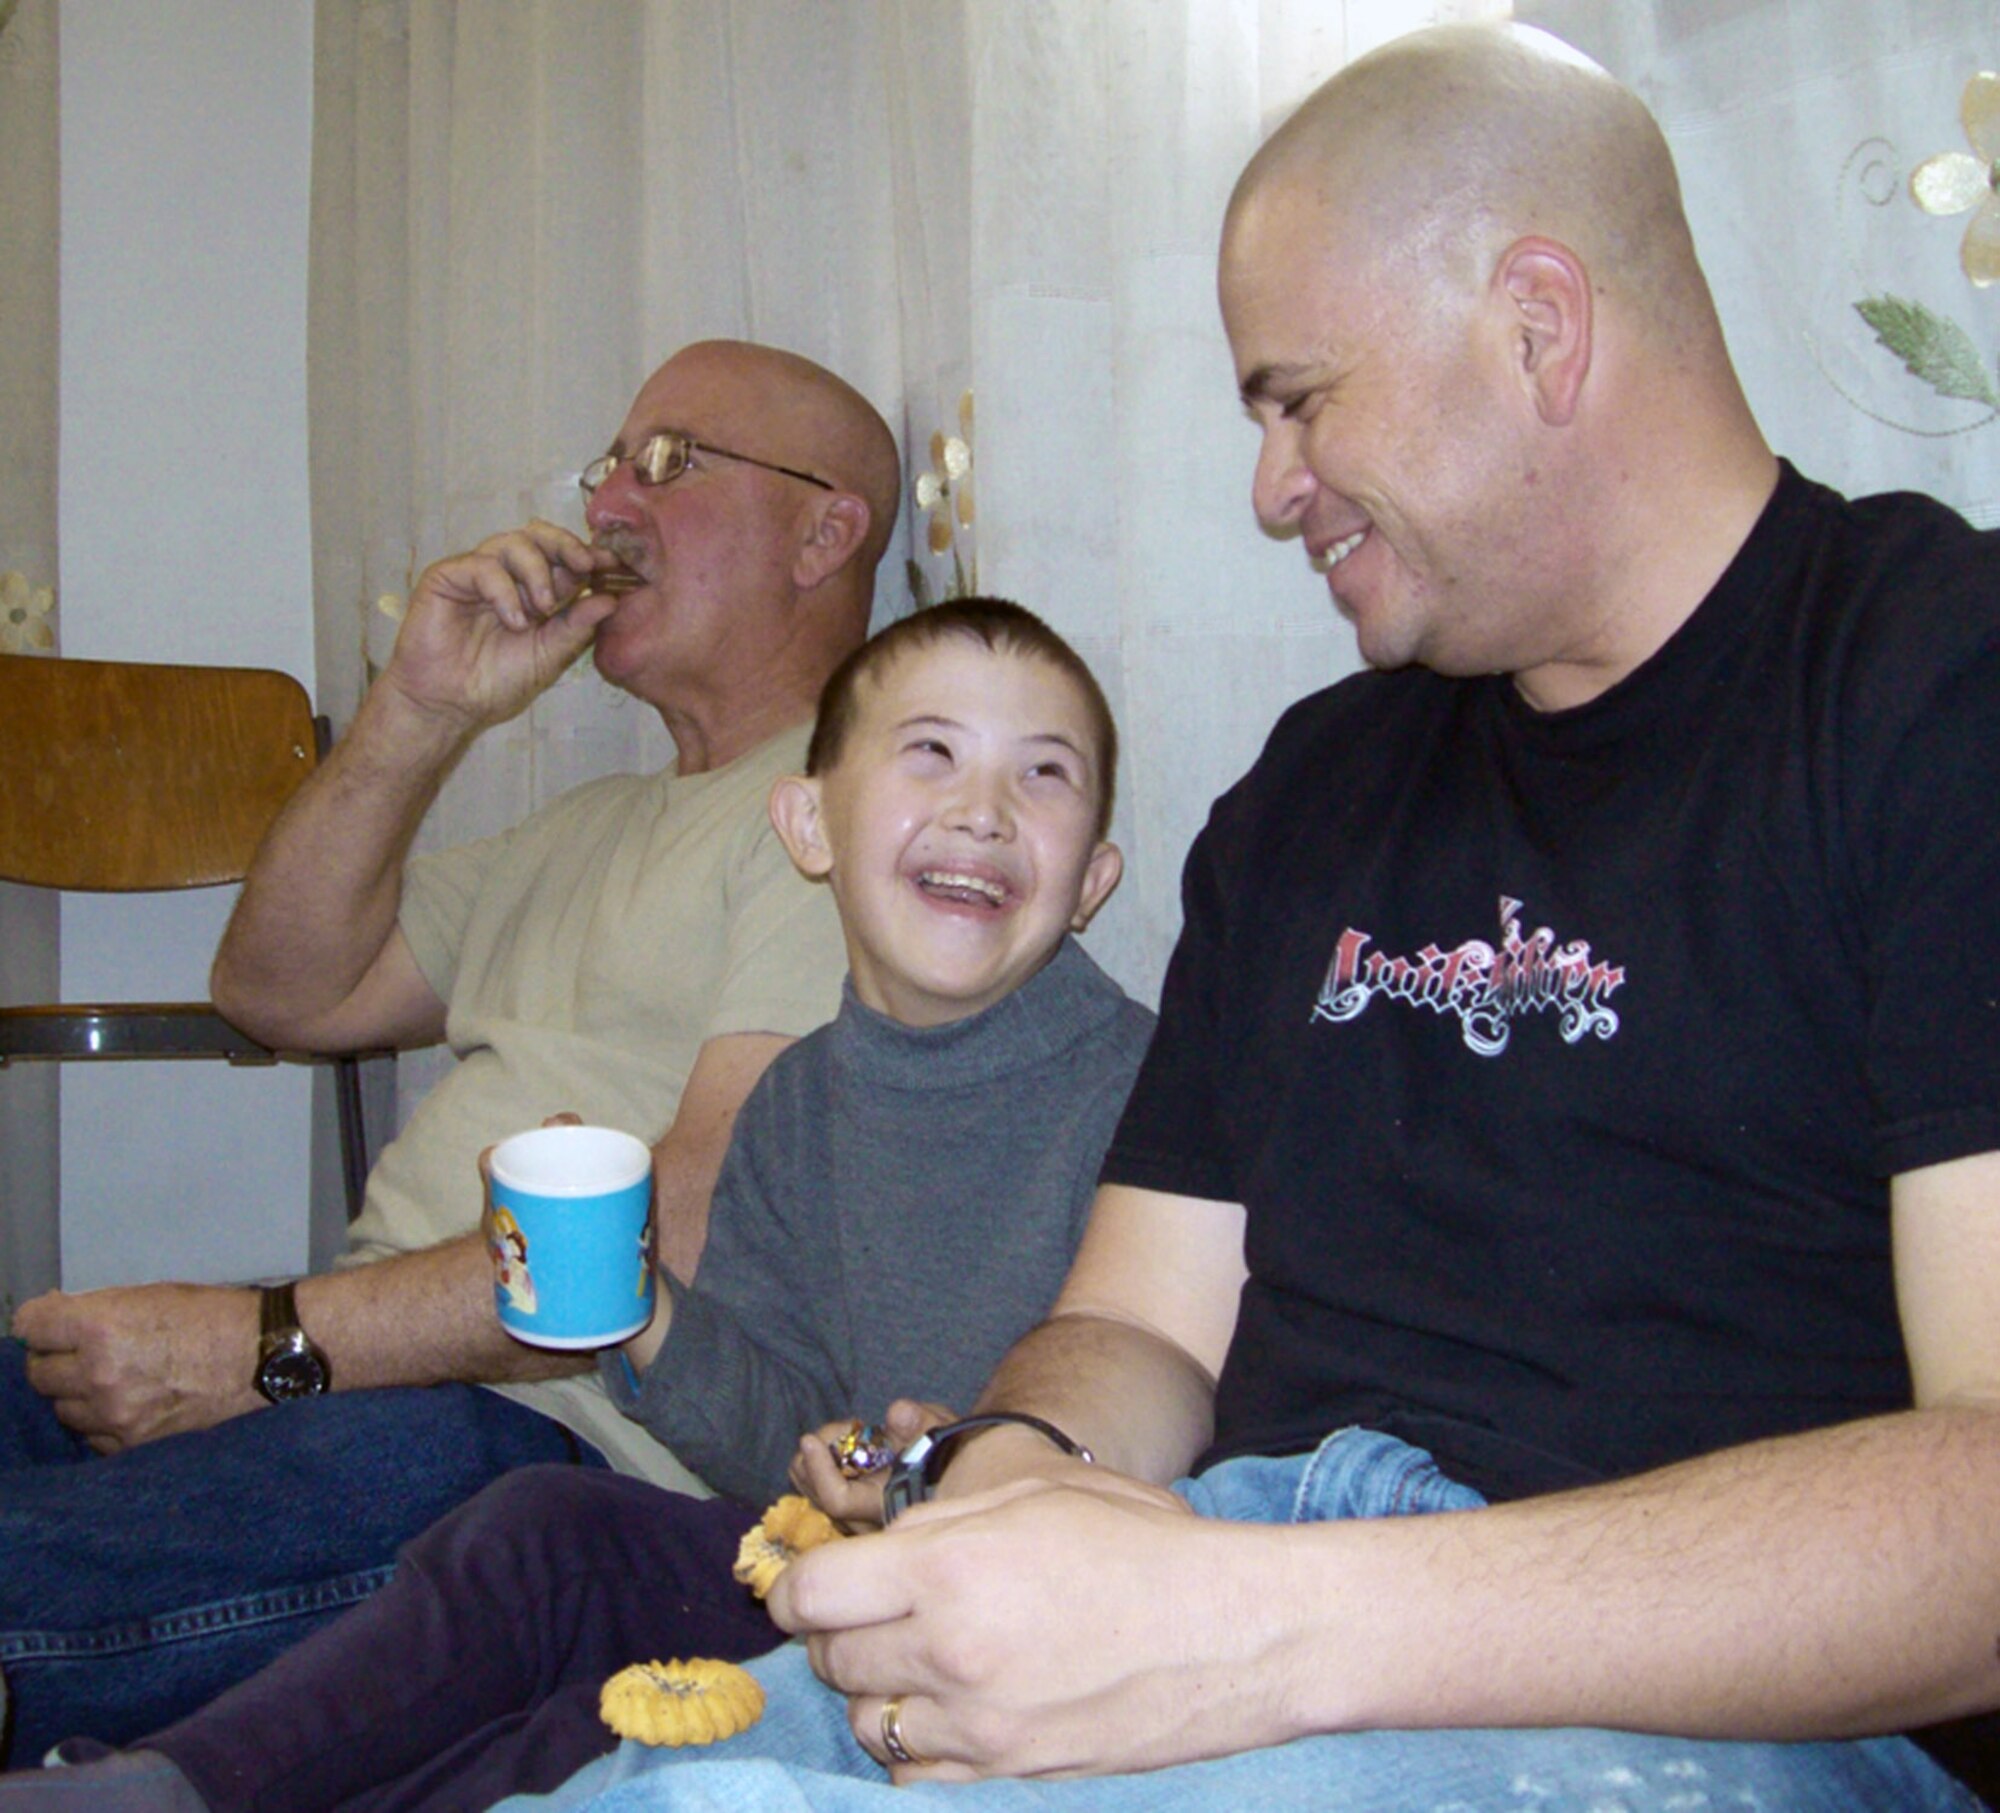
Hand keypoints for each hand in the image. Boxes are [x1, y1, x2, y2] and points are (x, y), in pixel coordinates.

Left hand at [12, 1284, 264, 1452]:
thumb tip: (52, 1320)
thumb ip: (97, 1311)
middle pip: (38, 1373)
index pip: (30, 1327)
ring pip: (61, 1409)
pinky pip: (92, 1437)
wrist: (264, 1356)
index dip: (40, 1324)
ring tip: (114, 1382)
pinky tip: (130, 1405)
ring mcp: (113, 1415)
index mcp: (102, 1326)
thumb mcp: (150, 1296)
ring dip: (78, 1395)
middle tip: (84, 1354)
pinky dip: (103, 1423)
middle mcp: (98, 1374)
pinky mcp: (132, 1444)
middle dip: (57, 1360)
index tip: (50, 1326)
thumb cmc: (213, 1315)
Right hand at [383, 520, 623, 732]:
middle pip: (538, 537)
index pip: (563, 559)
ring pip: (513, 542)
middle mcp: (508, 577)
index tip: (612, 564)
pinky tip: (513, 620)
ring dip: (537, 571)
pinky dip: (504, 590)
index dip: (587, 556)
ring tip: (544, 607)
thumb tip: (610, 600)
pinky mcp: (447, 577)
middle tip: (585, 565)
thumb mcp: (549, 656)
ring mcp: (477, 574)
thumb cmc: (496, 684)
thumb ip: (577, 627)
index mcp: (535, 592)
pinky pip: (482, 565)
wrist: (450, 705)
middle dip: (566, 545)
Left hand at [770, 1470, 1295, 1782]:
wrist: (1229, 1632)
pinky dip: (913, 1742)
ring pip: (865, 1722)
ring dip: (876, 1690)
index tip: (809, 1587)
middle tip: (877, 1614)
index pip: (811, 1595)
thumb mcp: (1034, 1494)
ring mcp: (976, 1725)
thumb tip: (872, 1556)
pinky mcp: (1005, 1773)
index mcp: (948, 1569)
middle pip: (831, 1659)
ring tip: (921, 1659)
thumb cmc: (1138, 1544)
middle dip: (839, 1634)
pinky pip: (912, 1773)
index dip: (797, 1588)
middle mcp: (949, 1652)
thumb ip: (938, 1523)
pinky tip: (949, 1708)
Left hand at [789, 1400, 955, 1529]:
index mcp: (886, 1507)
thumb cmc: (945, 1450)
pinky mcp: (841, 1509)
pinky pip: (813, 1484)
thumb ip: (920, 1422)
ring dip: (820, 1454)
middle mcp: (863, 1522)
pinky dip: (822, 1460)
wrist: (950, 1469)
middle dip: (821, 1452)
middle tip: (853, 1428)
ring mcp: (849, 1518)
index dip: (821, 1469)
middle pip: (815, 1492)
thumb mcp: (940, 1430)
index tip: (811, 1438)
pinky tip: (853, 1447)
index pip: (838, 1500)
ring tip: (857, 1435)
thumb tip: (897, 1413)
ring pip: (809, 1487)